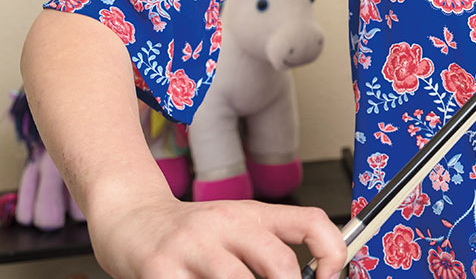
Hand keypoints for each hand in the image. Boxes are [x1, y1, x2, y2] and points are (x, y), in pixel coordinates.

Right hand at [87, 193, 345, 278]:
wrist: (132, 220)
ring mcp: (193, 247)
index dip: (332, 252)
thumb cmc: (191, 234)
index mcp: (254, 214)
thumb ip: (271, 250)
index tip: (330, 276)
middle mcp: (227, 224)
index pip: (310, 222)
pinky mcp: (160, 269)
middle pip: (279, 264)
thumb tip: (312, 276)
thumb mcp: (238, 229)